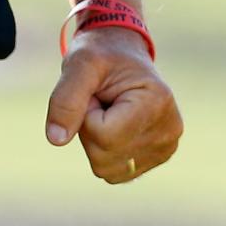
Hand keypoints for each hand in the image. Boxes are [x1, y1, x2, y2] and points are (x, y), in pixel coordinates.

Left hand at [44, 28, 182, 182]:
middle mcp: (170, 131)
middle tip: (99, 100)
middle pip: (104, 158)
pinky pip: (115, 173)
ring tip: (107, 111)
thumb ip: (65, 99)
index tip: (95, 89)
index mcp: (156, 102)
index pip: (103, 135)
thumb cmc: (100, 53)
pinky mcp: (157, 158)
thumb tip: (56, 140)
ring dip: (96, 141)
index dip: (86, 113)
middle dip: (90, 128)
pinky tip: (115, 125)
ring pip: (108, 170)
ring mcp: (166, 148)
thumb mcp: (79, 64)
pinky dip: (105, 151)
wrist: (120, 52)